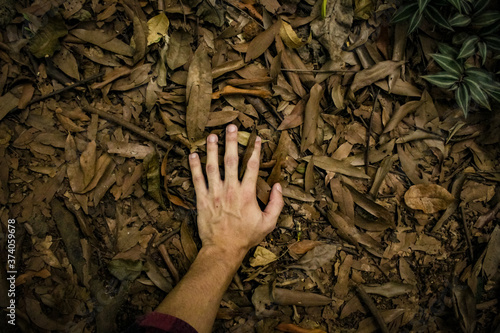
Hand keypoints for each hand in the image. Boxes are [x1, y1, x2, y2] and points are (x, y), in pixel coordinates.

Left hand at [188, 124, 283, 257]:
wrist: (223, 249)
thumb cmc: (246, 237)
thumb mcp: (268, 223)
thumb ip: (276, 204)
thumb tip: (278, 186)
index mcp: (247, 194)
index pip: (252, 166)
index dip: (255, 150)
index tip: (257, 138)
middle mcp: (230, 190)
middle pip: (231, 160)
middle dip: (231, 142)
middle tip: (231, 126)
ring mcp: (214, 194)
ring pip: (212, 167)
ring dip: (211, 150)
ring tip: (211, 135)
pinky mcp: (202, 200)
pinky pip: (197, 180)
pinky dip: (194, 167)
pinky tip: (192, 155)